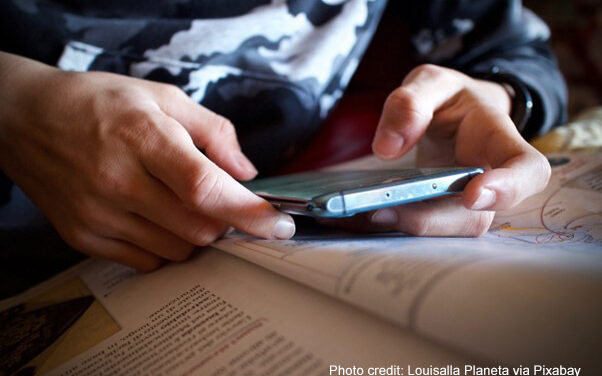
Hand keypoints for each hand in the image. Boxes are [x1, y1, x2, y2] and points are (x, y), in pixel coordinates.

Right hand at [0, 53, 294, 269]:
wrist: (26, 119)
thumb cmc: (100, 103)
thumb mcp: (163, 97)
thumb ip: (214, 133)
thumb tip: (247, 174)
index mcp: (143, 138)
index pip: (206, 189)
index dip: (250, 212)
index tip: (279, 226)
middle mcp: (118, 181)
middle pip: (200, 228)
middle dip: (224, 221)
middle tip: (219, 200)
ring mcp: (98, 215)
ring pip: (178, 250)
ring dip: (195, 233)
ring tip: (178, 202)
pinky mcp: (84, 238)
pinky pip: (147, 261)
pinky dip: (165, 245)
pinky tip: (153, 217)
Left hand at [323, 64, 550, 235]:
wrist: (453, 115)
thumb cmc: (450, 99)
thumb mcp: (430, 81)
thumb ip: (411, 101)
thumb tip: (389, 147)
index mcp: (497, 138)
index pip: (527, 169)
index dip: (508, 188)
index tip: (472, 195)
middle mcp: (488, 178)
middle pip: (477, 216)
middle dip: (431, 220)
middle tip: (382, 210)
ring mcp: (466, 202)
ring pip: (449, 229)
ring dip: (410, 227)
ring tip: (369, 212)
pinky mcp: (441, 213)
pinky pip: (425, 228)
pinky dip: (396, 226)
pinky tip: (364, 217)